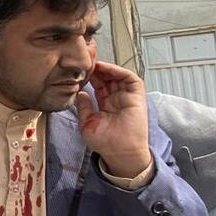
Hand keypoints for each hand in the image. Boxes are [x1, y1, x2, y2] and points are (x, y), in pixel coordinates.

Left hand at [76, 61, 152, 178]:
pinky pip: (130, 78)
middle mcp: (116, 99)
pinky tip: (106, 69)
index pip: (98, 85)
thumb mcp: (87, 123)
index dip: (90, 77)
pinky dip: (119, 71)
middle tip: (84, 62)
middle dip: (96, 70)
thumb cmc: (106, 143)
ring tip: (93, 63)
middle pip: (107, 78)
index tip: (78, 71)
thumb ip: (83, 107)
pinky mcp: (137, 96)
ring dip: (106, 68)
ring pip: (118, 76)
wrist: (120, 152)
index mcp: (105, 105)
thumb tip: (80, 93)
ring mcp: (127, 97)